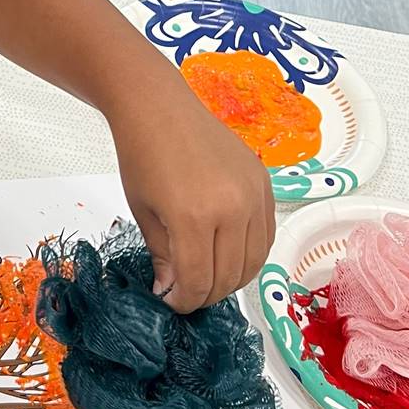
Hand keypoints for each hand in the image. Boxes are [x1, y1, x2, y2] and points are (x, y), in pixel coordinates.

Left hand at [109, 80, 275, 312]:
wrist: (158, 107)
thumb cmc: (141, 154)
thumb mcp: (143, 212)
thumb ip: (164, 257)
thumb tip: (172, 291)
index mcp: (193, 217)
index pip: (199, 281)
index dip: (184, 300)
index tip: (172, 301)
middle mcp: (232, 208)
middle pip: (230, 276)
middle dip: (206, 294)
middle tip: (187, 292)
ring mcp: (254, 195)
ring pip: (254, 261)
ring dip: (231, 278)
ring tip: (207, 277)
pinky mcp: (265, 183)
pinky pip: (266, 234)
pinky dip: (250, 253)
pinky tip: (228, 254)